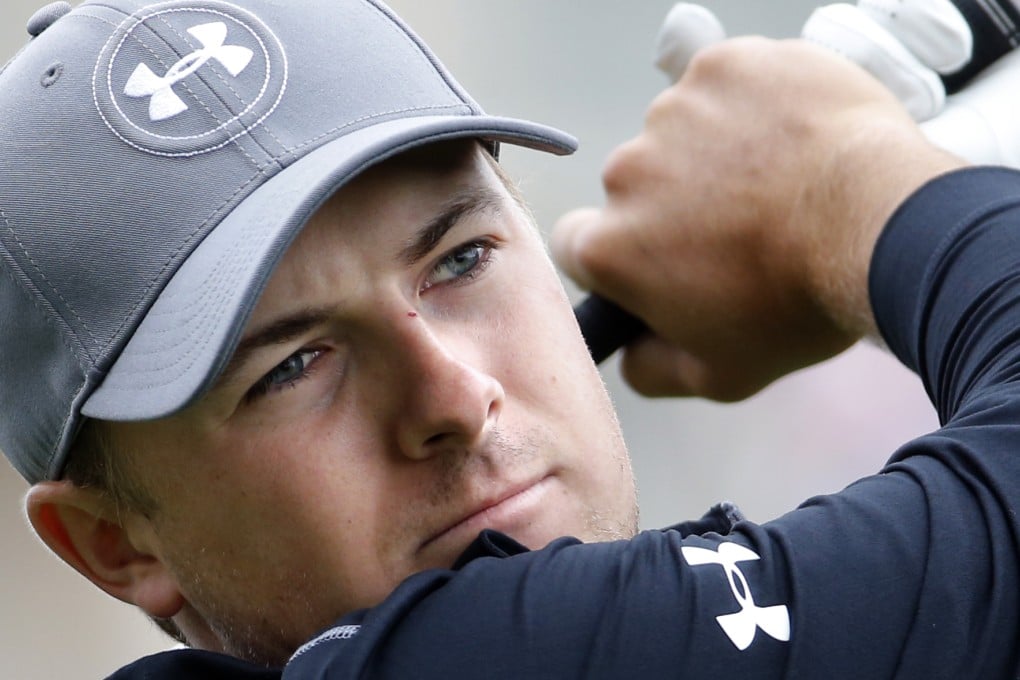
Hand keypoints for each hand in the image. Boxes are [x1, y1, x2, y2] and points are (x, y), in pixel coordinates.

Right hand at [554, 38, 962, 399]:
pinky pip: (722, 86)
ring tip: (777, 182)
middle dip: (674, 204)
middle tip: (742, 226)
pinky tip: (790, 138)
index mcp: (612, 247)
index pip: (575, 244)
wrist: (883, 226)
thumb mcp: (719, 375)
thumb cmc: (799, 306)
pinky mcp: (723, 66)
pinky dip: (749, 106)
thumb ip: (649, 369)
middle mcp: (625, 172)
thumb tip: (624, 352)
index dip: (619, 254)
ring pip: (679, 133)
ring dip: (714, 153)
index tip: (662, 258)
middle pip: (633, 187)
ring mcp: (674, 111)